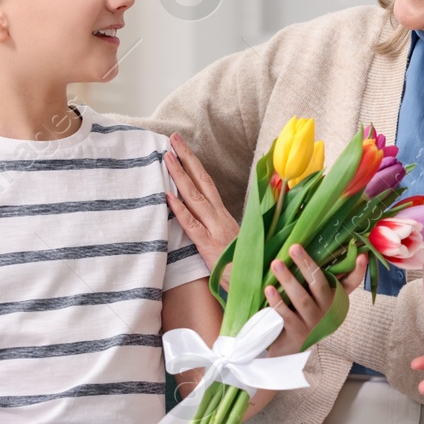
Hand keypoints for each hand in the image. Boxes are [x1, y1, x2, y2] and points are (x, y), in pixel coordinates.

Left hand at [164, 133, 240, 280]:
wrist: (256, 285)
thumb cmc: (243, 266)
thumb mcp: (233, 242)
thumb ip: (221, 228)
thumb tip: (209, 218)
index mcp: (224, 216)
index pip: (208, 184)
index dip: (195, 165)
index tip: (182, 149)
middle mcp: (220, 217)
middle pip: (202, 181)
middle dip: (186, 158)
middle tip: (173, 139)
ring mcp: (215, 230)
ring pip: (195, 197)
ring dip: (179, 175)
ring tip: (167, 156)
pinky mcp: (208, 245)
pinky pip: (191, 224)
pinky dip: (179, 209)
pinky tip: (167, 195)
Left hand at [264, 244, 368, 356]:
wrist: (291, 351)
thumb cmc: (303, 315)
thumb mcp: (315, 299)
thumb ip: (315, 279)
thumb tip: (306, 249)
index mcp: (334, 298)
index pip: (351, 283)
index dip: (358, 270)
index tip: (362, 255)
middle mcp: (327, 310)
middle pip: (319, 284)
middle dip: (306, 265)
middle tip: (294, 247)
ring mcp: (312, 322)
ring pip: (301, 299)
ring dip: (288, 280)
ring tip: (276, 264)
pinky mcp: (297, 332)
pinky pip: (287, 314)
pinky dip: (277, 301)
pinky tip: (269, 289)